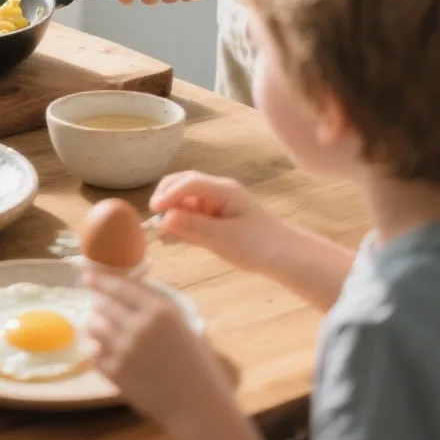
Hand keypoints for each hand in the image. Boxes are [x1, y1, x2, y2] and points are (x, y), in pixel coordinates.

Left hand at [85, 265, 218, 424]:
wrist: (199, 407)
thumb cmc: (197, 364)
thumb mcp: (182, 324)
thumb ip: (156, 305)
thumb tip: (128, 288)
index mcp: (160, 310)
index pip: (120, 286)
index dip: (101, 280)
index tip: (89, 276)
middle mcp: (139, 326)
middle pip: (104, 304)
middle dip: (100, 304)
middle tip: (99, 306)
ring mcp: (125, 350)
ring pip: (95, 327)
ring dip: (96, 326)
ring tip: (100, 329)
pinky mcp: (116, 373)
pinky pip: (95, 354)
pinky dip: (97, 351)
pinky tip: (104, 352)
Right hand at [150, 171, 282, 273]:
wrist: (285, 257)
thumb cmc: (258, 246)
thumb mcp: (224, 239)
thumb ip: (194, 228)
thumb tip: (165, 219)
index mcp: (223, 190)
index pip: (189, 182)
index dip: (169, 194)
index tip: (154, 210)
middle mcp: (217, 192)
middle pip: (183, 185)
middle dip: (167, 199)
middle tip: (155, 220)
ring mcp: (216, 204)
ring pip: (185, 201)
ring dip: (172, 214)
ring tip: (162, 234)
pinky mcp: (215, 218)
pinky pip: (192, 216)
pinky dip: (181, 224)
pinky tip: (172, 239)